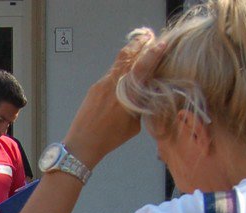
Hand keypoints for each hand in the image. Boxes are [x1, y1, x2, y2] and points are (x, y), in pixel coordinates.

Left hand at [61, 30, 160, 167]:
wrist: (83, 143)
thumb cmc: (111, 138)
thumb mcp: (135, 124)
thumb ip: (140, 104)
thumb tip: (145, 92)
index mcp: (128, 94)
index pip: (143, 67)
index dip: (153, 53)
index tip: (162, 43)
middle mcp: (115, 84)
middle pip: (128, 56)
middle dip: (139, 43)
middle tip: (148, 35)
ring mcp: (103, 84)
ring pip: (118, 63)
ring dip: (130, 53)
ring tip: (139, 46)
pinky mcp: (94, 87)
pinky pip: (110, 73)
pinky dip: (120, 68)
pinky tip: (125, 71)